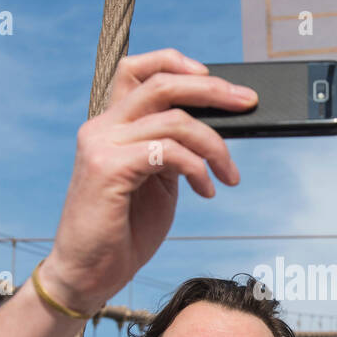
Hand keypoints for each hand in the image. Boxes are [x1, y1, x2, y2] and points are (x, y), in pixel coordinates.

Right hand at [41, 48, 257, 309]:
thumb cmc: (123, 233)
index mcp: (111, 126)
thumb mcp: (156, 182)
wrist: (88, 274)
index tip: (215, 81)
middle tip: (248, 103)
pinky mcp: (108, 169)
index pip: (137, 69)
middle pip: (162, 83)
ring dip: (215, 146)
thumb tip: (213, 128)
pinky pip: (168, 151)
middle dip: (213, 90)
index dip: (176, 62)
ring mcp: (101, 145)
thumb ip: (173, 150)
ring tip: (228, 175)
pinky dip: (197, 168)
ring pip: (174, 120)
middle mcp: (101, 128)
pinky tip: (206, 190)